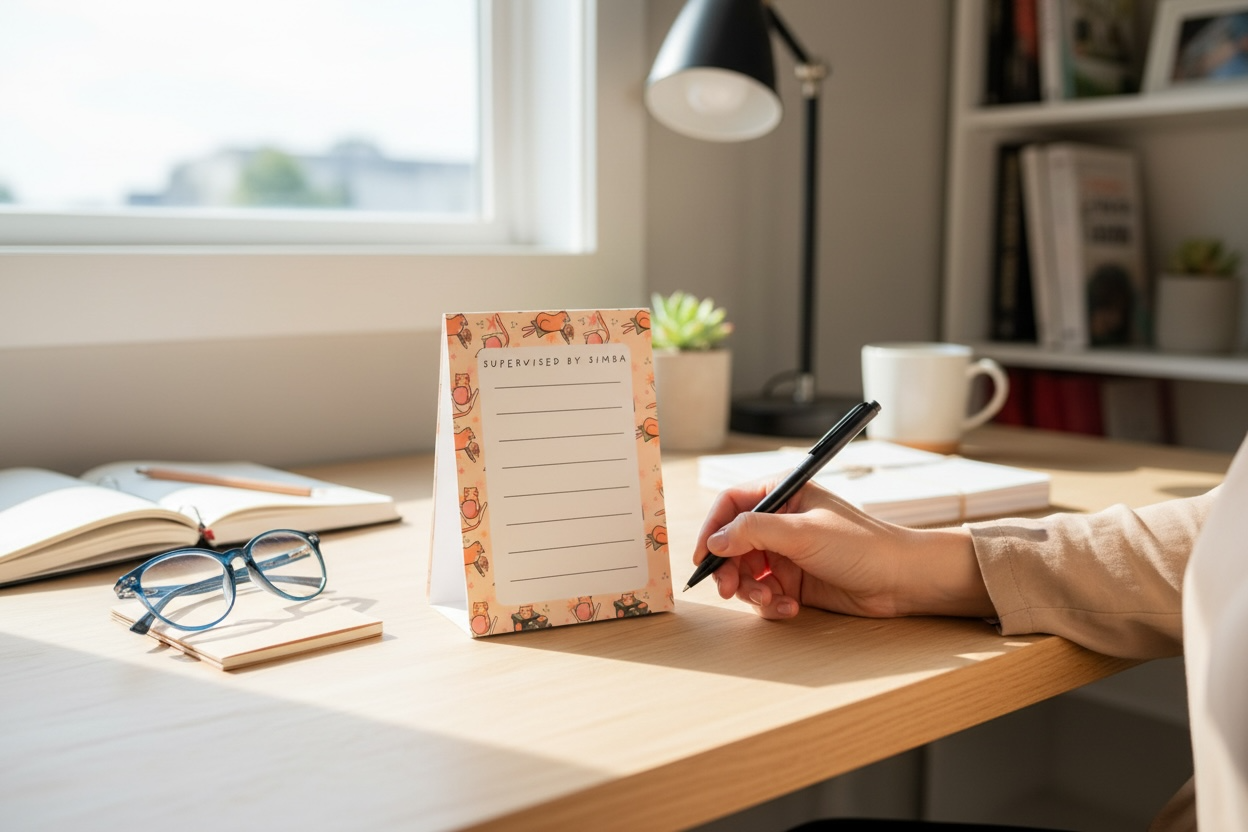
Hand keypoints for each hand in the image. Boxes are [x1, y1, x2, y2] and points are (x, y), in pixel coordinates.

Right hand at [691, 478, 992, 621]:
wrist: (901, 581)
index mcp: (783, 494)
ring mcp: (786, 552)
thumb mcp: (803, 532)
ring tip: (769, 600)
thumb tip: (715, 540)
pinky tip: (789, 608)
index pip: (730, 504)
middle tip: (729, 590)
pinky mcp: (794, 581)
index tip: (703, 557)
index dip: (711, 529)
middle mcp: (780, 521)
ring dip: (750, 590)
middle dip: (729, 568)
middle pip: (732, 543)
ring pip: (745, 572)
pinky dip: (770, 603)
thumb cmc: (862, 545)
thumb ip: (753, 531)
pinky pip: (764, 593)